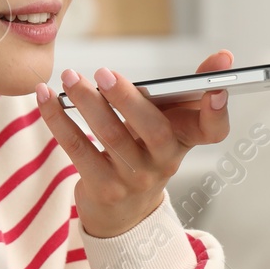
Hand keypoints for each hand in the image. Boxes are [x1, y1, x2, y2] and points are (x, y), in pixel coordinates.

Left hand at [34, 49, 233, 238]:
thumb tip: (224, 56)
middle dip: (128, 100)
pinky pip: (78, 148)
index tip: (217, 91)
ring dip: (87, 104)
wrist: (125, 212)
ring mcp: (133, 179)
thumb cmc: (148, 151)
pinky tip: (45, 96)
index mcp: (186, 140)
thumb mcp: (173, 123)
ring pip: (110, 137)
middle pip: (153, 131)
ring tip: (69, 77)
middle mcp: (164, 162)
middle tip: (104, 73)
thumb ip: (191, 88)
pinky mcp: (102, 188)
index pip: (213, 131)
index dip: (217, 112)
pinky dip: (58, 119)